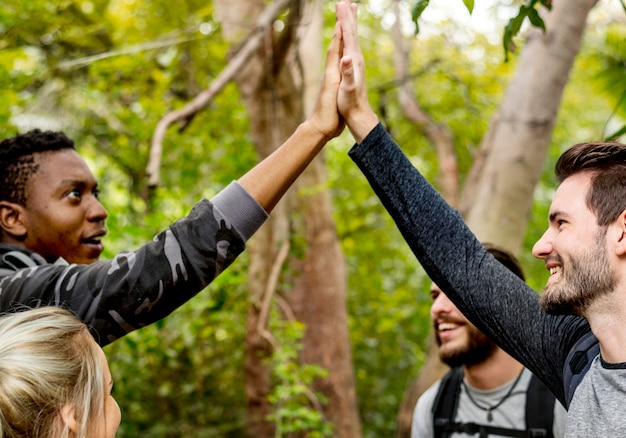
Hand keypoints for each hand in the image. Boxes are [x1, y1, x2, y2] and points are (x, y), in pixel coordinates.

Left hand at [305, 22, 344, 140]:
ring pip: (338, 53)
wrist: (320, 129)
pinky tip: (344, 53)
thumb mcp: (333, 94)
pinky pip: (340, 64)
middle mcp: (331, 73)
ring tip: (344, 26)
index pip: (335, 49)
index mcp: (331, 74)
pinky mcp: (336, 85)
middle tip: (342, 10)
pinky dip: (343, 54)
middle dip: (340, 29)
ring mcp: (333, 78)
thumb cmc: (327, 114)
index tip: (343, 16)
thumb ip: (339, 77)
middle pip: (336, 46)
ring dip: (342, 39)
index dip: (340, 33)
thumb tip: (342, 61)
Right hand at [336, 0, 377, 142]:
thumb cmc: (351, 103)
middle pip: (352, 32)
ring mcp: (357, 62)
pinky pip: (351, 46)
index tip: (341, 4)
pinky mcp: (355, 67)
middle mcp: (357, 58)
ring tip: (349, 11)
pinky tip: (348, 36)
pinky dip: (349, 36)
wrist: (359, 114)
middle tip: (345, 0)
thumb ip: (347, 72)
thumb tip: (346, 58)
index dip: (344, 19)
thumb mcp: (348, 88)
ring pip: (353, 37)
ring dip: (350, 24)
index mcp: (353, 60)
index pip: (348, 35)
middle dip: (348, 16)